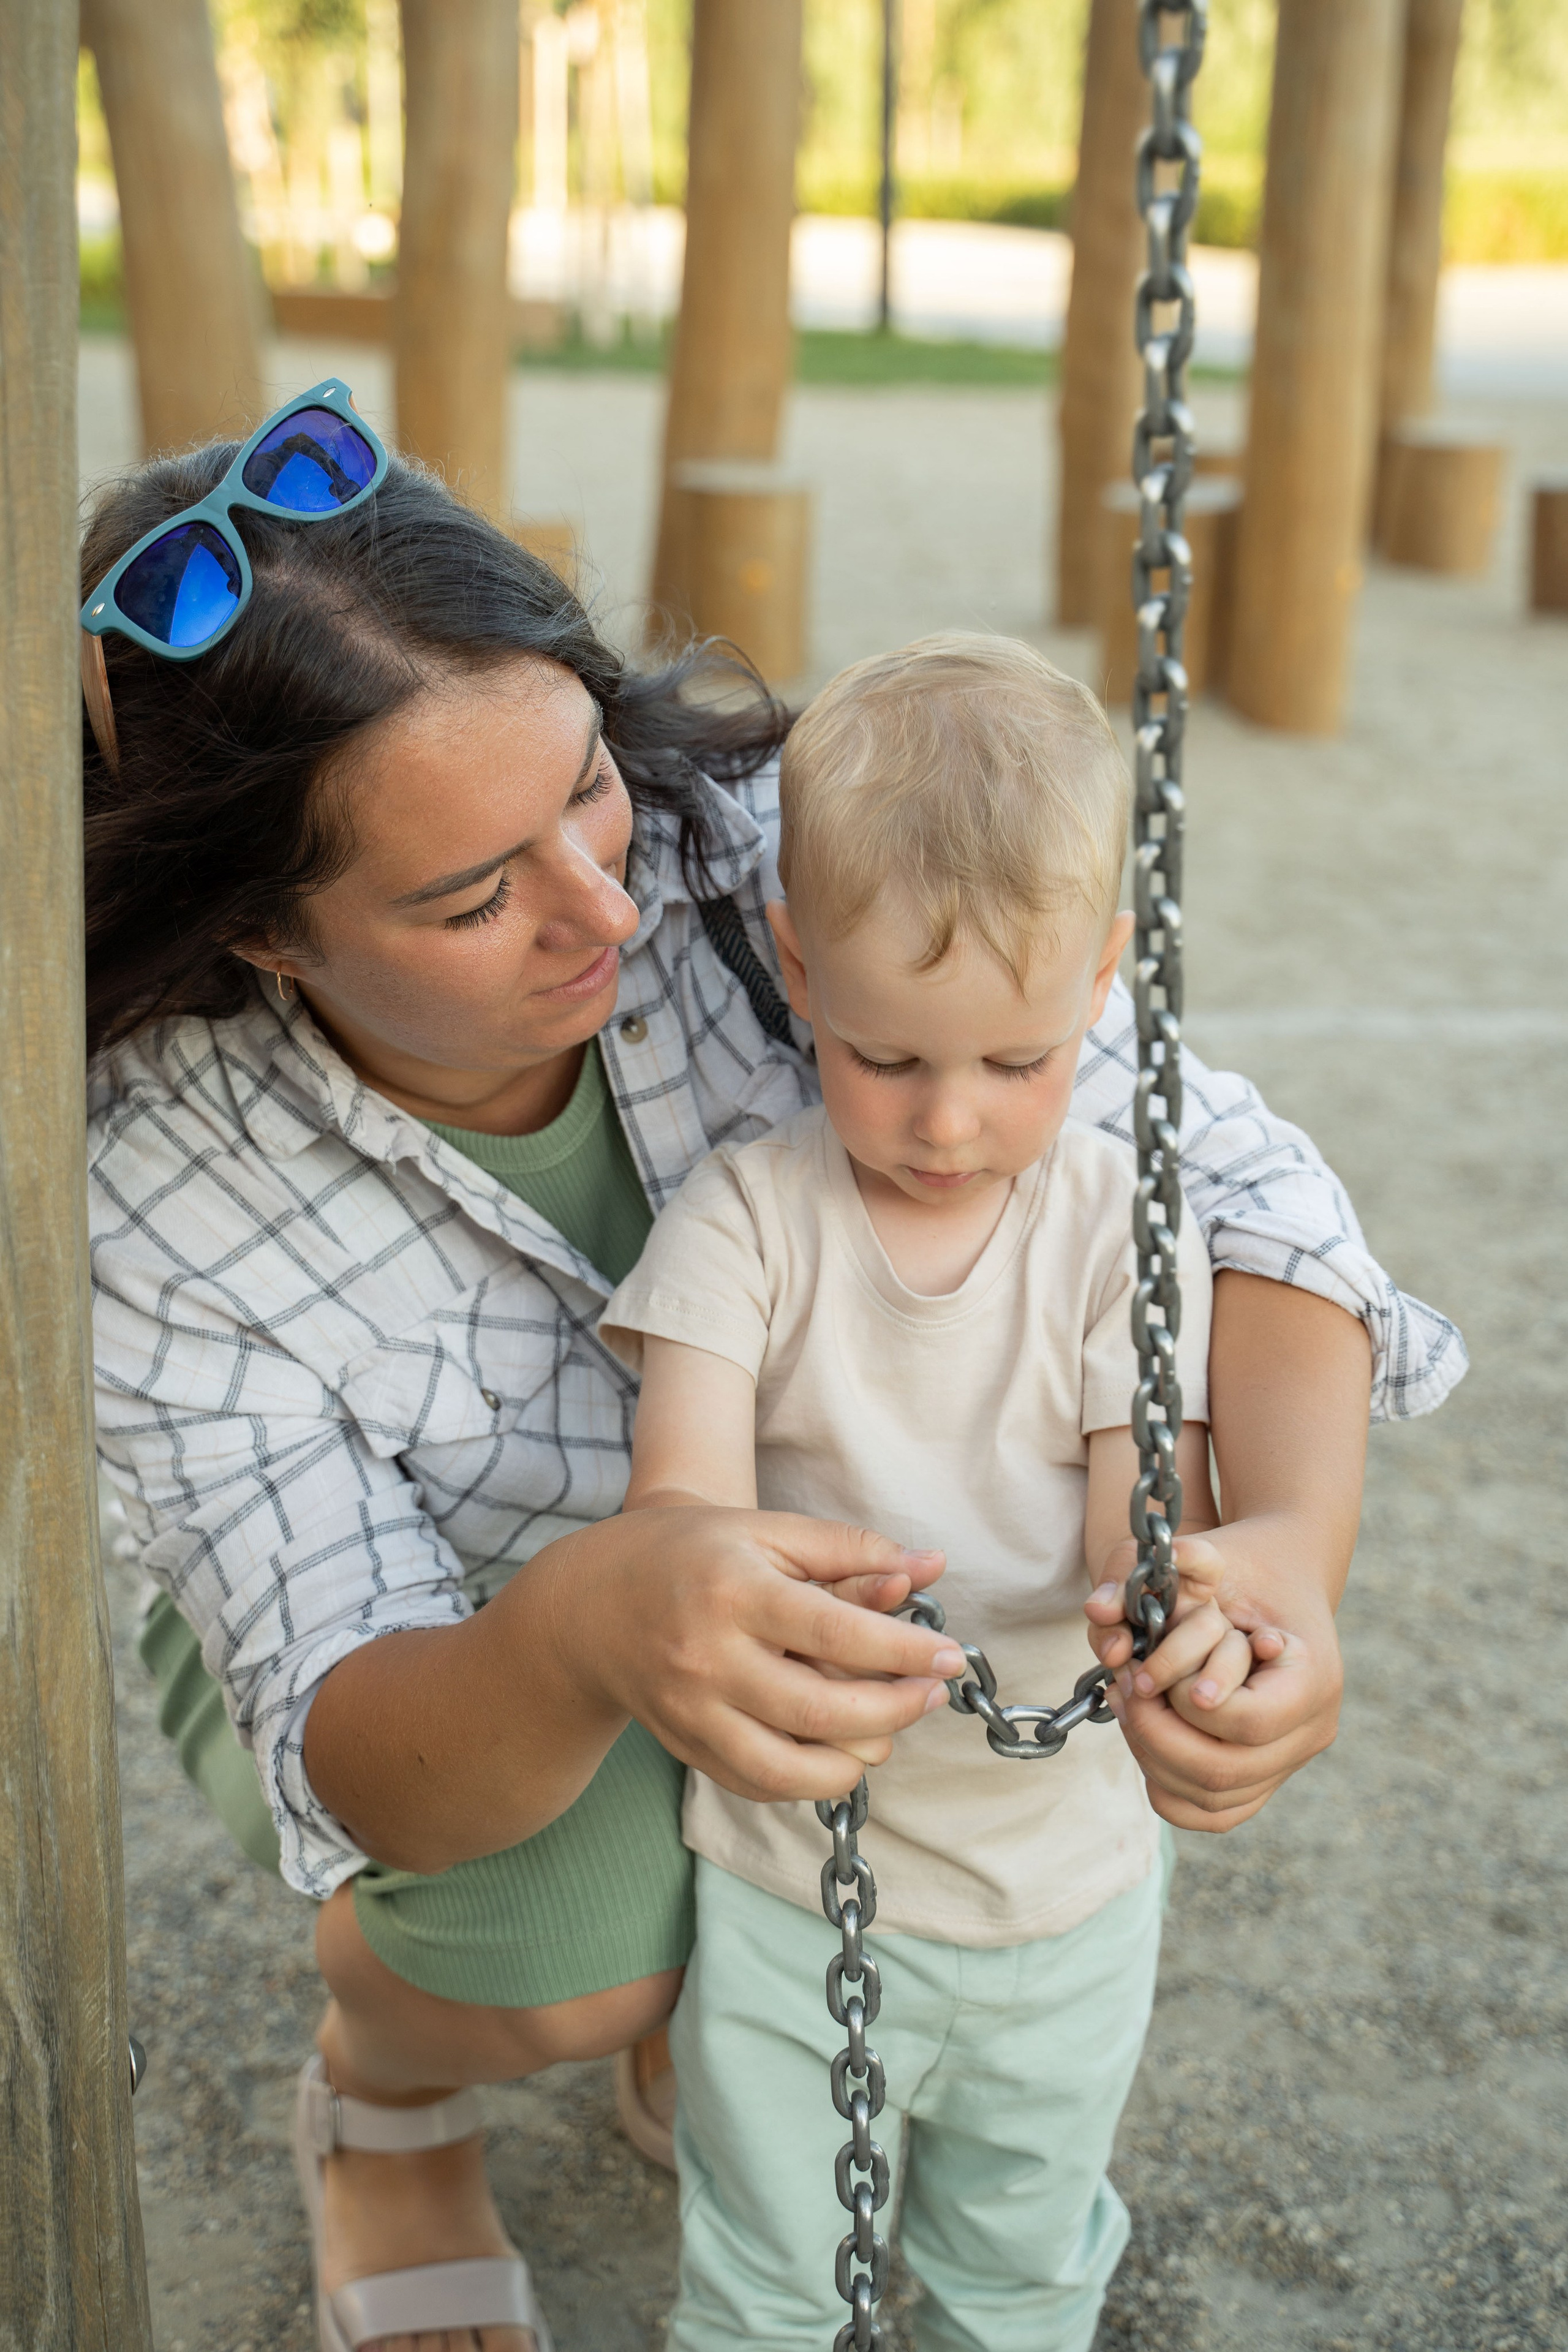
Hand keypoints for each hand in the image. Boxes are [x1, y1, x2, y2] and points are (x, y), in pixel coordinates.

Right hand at [539, 1507, 961, 1805]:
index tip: (948, 1656)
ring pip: (793, 1768)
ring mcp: (693, 1714)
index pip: (836, 1634)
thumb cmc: (691, 1555)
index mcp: (734, 1591)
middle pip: (822, 1712)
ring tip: (889, 1723)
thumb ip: (848, 1549)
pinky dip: (812, 1778)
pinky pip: (762, 1785)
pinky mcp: (688, 1750)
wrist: (591, 1605)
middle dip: (896, 1709)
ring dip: (860, 1755)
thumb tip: (932, 1564)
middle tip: (931, 1692)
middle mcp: (709, 1659)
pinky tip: (840, 1746)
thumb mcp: (765, 1532)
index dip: (904, 1651)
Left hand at [1084, 1521, 1342, 1831]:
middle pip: (1223, 1771)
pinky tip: (1145, 1736)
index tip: (1151, 1675)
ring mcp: (1291, 1761)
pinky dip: (1168, 1785)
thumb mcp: (1219, 1555)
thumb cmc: (1249, 1567)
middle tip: (1123, 1687)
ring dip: (1153, 1756)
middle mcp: (1313, 1729)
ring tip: (1128, 1703)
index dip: (1191, 1706)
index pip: (1249, 1722)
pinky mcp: (1264, 1778)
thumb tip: (1098, 1604)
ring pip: (1212, 1797)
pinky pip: (1211, 1812)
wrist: (1282, 1580)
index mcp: (1315, 1677)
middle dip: (1156, 1733)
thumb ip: (1173, 1569)